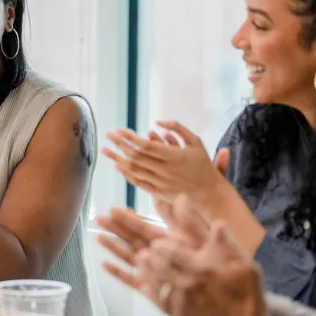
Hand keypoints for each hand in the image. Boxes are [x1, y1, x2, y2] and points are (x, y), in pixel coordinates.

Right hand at [97, 194, 210, 288]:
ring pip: (130, 257)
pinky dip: (118, 273)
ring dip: (114, 247)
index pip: (146, 229)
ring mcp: (155, 274)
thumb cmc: (218, 273)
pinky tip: (104, 265)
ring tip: (98, 236)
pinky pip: (131, 281)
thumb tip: (181, 198)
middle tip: (99, 218)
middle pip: (133, 240)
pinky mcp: (152, 291)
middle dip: (116, 229)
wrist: (225, 305)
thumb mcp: (204, 243)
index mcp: (171, 243)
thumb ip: (191, 222)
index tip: (114, 209)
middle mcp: (160, 256)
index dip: (130, 219)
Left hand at [102, 122, 228, 206]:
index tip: (119, 130)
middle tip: (109, 135)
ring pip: (134, 170)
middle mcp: (165, 170)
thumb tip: (157, 122)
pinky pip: (138, 182)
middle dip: (119, 144)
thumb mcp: (196, 142)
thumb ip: (178, 128)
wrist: (210, 193)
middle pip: (136, 156)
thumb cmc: (203, 164)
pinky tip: (117, 165)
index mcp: (174, 156)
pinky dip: (126, 174)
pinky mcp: (158, 193)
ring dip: (117, 158)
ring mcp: (160, 183)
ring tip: (105, 150)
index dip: (131, 137)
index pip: (146, 145)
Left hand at [134, 223, 266, 315]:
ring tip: (139, 260)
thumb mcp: (245, 268)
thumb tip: (218, 223)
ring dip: (143, 269)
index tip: (156, 242)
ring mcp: (179, 301)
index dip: (160, 245)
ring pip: (152, 280)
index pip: (171, 251)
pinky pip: (154, 298)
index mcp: (202, 269)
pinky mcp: (175, 315)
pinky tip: (143, 281)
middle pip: (157, 264)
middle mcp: (187, 284)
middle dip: (147, 254)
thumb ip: (227, 245)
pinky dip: (146, 287)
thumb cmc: (246, 299)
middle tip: (143, 249)